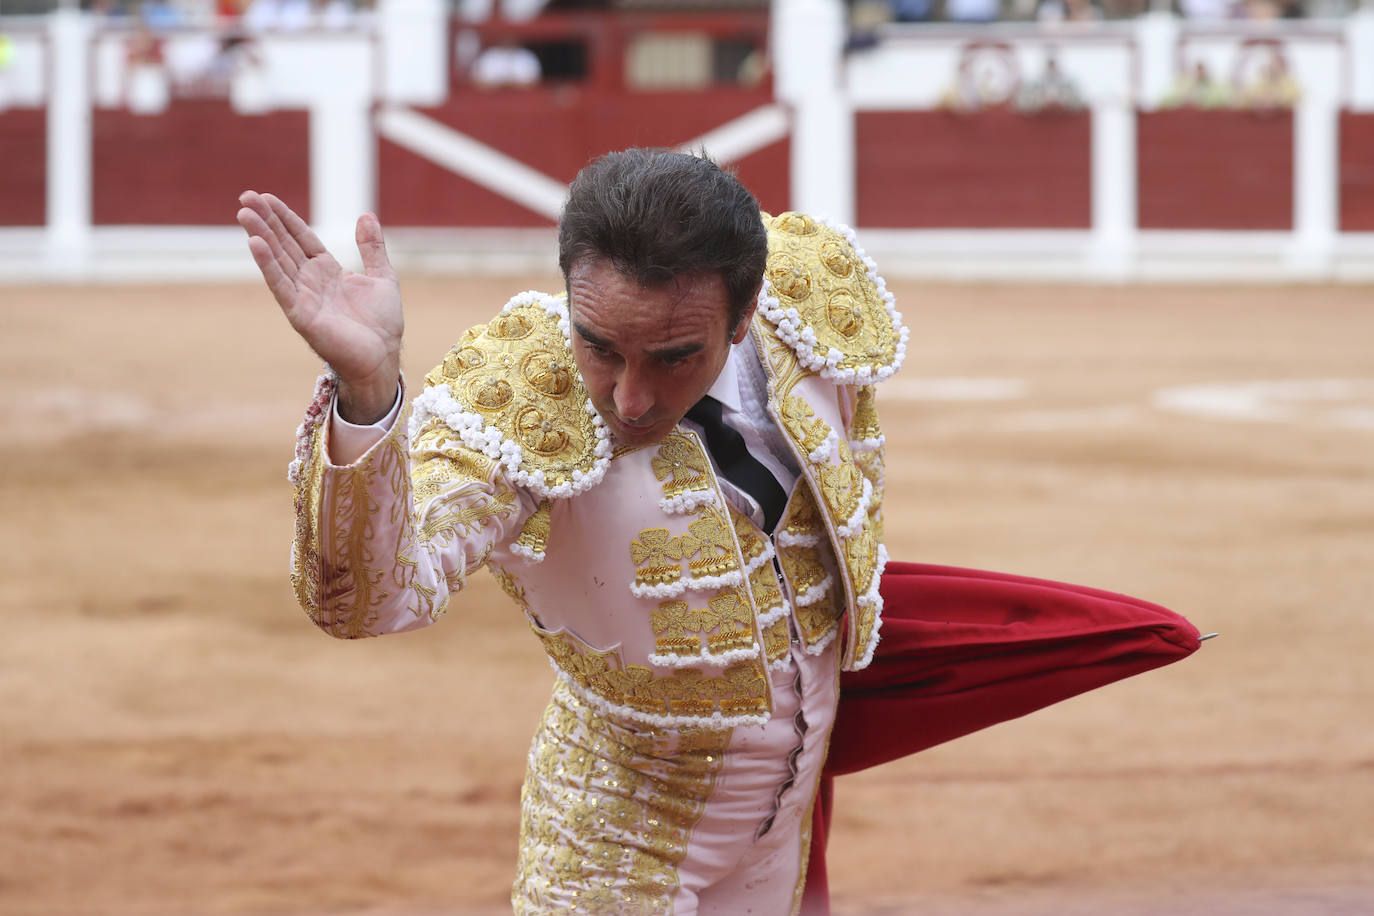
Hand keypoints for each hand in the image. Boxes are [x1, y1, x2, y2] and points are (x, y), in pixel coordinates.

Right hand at [237, 191, 402, 423]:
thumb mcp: (382, 277)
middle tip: (246, 196)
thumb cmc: (382, 324)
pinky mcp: (301, 315)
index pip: (301, 238)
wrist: (383, 357)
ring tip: (244, 212)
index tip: (266, 197)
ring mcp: (303, 297)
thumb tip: (366, 215)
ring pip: (278, 260)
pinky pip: (281, 286)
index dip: (285, 218)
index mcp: (327, 271)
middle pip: (284, 244)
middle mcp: (310, 281)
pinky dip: (268, 265)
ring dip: (261, 236)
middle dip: (266, 220)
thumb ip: (372, 248)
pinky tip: (255, 243)